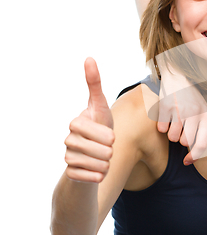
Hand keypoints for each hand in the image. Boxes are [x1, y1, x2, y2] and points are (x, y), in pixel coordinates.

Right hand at [64, 58, 114, 182]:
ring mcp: (67, 157)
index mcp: (76, 122)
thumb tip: (88, 57)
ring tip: (103, 158)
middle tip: (106, 147)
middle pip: (104, 149)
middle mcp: (68, 139)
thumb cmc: (100, 127)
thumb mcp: (101, 106)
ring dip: (106, 163)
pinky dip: (100, 175)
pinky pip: (93, 177)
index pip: (103, 133)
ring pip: (100, 164)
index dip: (109, 136)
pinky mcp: (70, 174)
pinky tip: (97, 171)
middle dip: (110, 150)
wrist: (91, 156)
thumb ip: (95, 84)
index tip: (109, 135)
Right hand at [157, 85, 206, 164]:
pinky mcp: (166, 105)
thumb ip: (200, 131)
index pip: (202, 143)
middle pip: (184, 142)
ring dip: (170, 133)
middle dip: (180, 138)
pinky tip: (166, 115)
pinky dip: (162, 125)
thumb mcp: (202, 112)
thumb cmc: (191, 99)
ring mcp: (180, 108)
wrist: (178, 76)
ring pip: (172, 137)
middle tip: (180, 127)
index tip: (186, 162)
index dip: (194, 156)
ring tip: (173, 120)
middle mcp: (195, 112)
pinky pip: (161, 128)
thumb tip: (191, 158)